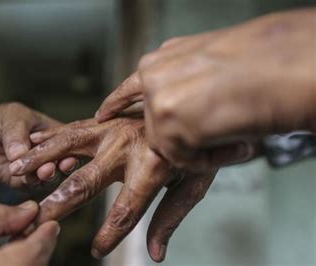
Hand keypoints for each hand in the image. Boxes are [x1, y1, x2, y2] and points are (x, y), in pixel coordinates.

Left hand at [0, 102, 76, 186]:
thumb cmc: (1, 118)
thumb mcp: (13, 117)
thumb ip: (17, 134)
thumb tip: (20, 154)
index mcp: (56, 136)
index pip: (69, 146)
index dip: (71, 153)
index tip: (68, 158)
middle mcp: (50, 155)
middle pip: (60, 165)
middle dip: (57, 167)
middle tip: (51, 167)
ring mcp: (37, 169)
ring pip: (46, 178)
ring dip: (44, 177)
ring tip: (41, 173)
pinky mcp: (22, 181)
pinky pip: (28, 185)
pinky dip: (29, 183)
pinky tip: (27, 179)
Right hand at [9, 118, 215, 261]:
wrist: (194, 101)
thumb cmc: (197, 145)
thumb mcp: (193, 184)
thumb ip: (169, 218)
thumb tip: (155, 254)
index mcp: (152, 168)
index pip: (127, 211)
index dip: (109, 234)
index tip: (97, 250)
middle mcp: (126, 147)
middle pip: (86, 181)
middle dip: (58, 203)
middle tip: (36, 219)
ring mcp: (113, 129)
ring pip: (68, 146)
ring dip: (41, 160)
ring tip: (15, 171)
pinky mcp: (105, 119)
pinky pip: (71, 128)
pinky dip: (49, 137)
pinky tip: (30, 143)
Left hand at [96, 8, 315, 170]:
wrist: (281, 64)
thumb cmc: (259, 63)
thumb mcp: (209, 64)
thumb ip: (184, 81)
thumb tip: (178, 104)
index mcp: (162, 59)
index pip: (129, 86)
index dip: (116, 103)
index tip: (102, 116)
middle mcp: (153, 75)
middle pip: (152, 124)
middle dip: (177, 136)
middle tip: (211, 134)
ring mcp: (157, 99)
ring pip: (166, 143)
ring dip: (197, 148)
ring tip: (233, 134)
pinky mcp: (167, 124)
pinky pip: (181, 157)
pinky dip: (208, 158)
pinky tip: (233, 143)